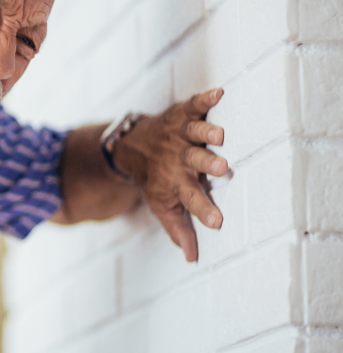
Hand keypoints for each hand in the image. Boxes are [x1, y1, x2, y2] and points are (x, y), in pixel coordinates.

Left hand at [114, 89, 227, 261]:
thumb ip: (178, 229)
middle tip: (223, 168)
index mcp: (175, 182)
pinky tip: (219, 93)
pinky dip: (204, 99)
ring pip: (193, 133)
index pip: (190, 199)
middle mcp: (177, 158)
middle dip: (207, 164)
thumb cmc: (155, 179)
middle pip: (193, 162)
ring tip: (219, 135)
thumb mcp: (162, 206)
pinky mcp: (182, 115)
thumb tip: (192, 259)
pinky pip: (194, 105)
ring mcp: (179, 135)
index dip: (202, 210)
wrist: (131, 147)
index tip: (218, 222)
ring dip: (205, 133)